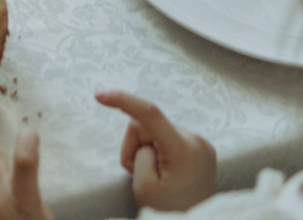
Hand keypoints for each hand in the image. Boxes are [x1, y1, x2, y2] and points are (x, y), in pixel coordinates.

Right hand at [98, 91, 216, 211]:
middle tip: (142, 175)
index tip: (100, 95)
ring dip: (148, 152)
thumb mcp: (143, 187)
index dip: (123, 100)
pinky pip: (169, 139)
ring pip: (157, 132)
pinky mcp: (201, 148)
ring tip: (158, 178)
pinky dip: (160, 153)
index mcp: (183, 149)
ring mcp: (201, 143)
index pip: (149, 113)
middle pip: (148, 126)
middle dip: (137, 147)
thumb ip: (138, 153)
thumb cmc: (168, 211)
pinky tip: (167, 173)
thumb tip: (146, 138)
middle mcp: (197, 140)